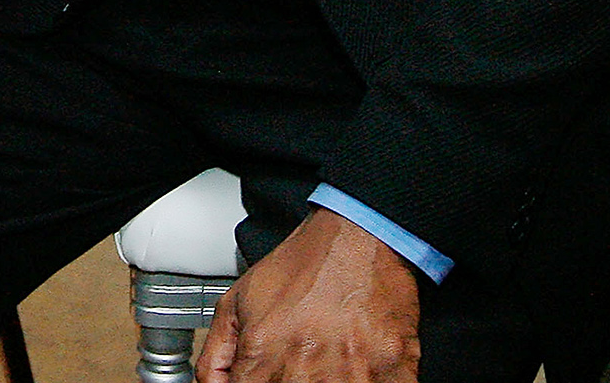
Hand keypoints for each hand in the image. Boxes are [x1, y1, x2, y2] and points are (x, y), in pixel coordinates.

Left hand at [196, 208, 420, 382]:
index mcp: (264, 355)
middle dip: (289, 382)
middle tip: (299, 362)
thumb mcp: (239, 300)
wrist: (358, 240)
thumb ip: (216, 354)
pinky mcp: (393, 377)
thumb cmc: (304, 267)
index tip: (263, 375)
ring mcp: (352, 379)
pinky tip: (356, 367)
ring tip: (328, 363)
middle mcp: (306, 373)